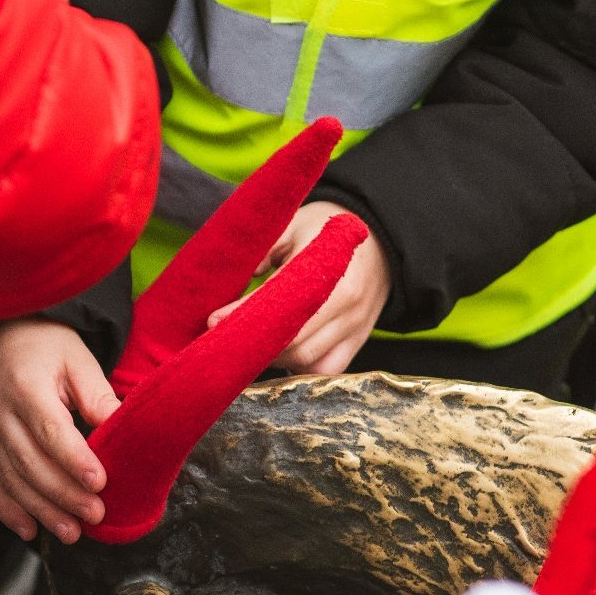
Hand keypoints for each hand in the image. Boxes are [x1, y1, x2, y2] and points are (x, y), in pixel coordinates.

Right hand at [0, 318, 119, 543]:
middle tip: (95, 514)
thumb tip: (121, 431)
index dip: (74, 459)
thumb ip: (98, 395)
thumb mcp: (79, 359)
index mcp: (25, 386)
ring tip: (72, 532)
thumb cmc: (48, 347)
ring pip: (10, 479)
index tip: (99, 483)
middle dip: (63, 494)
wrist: (3, 337)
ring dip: (41, 510)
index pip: (50, 430)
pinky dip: (8, 510)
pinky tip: (31, 530)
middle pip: (30, 462)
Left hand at [206, 201, 389, 374]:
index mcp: (329, 267)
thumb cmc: (327, 231)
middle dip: (253, 344)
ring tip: (246, 349)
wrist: (382, 242)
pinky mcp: (358, 341)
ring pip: (306, 359)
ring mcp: (354, 326)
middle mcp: (345, 302)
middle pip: (293, 340)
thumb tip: (234, 280)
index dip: (243, 315)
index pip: (280, 301)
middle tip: (220, 341)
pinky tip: (278, 358)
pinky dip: (299, 368)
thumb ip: (264, 249)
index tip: (213, 320)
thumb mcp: (294, 224)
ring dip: (272, 360)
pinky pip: (326, 369)